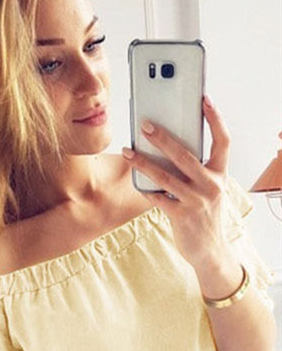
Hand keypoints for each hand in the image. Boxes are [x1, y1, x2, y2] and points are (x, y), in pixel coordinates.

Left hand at [121, 95, 233, 271]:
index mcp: (220, 174)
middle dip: (163, 138)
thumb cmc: (203, 214)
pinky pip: (158, 198)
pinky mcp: (181, 215)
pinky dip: (145, 190)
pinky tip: (135, 183)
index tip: (203, 101)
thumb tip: (166, 151)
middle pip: (185, 155)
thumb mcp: (207, 190)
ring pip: (165, 176)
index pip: (223, 141)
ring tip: (128, 151)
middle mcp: (211, 185)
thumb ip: (194, 172)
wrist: (208, 249)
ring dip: (143, 162)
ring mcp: (196, 201)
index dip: (215, 119)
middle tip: (146, 125)